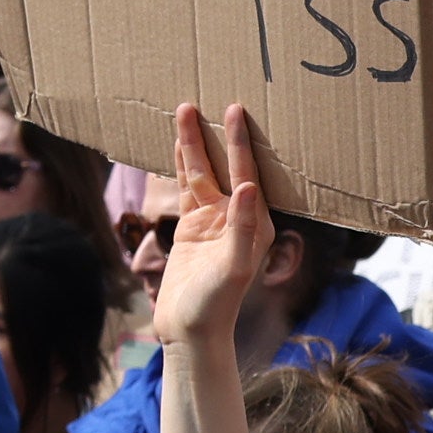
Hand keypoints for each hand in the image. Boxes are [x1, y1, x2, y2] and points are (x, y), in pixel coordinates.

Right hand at [149, 102, 282, 351]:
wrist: (190, 331)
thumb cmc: (217, 305)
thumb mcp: (233, 267)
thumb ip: (243, 227)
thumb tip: (250, 188)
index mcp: (255, 223)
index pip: (246, 173)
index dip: (240, 142)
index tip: (235, 111)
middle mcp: (237, 216)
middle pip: (224, 166)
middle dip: (216, 135)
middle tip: (207, 101)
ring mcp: (213, 221)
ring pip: (201, 173)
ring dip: (193, 144)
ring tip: (184, 110)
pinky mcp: (192, 228)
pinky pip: (186, 189)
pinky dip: (180, 166)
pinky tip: (176, 146)